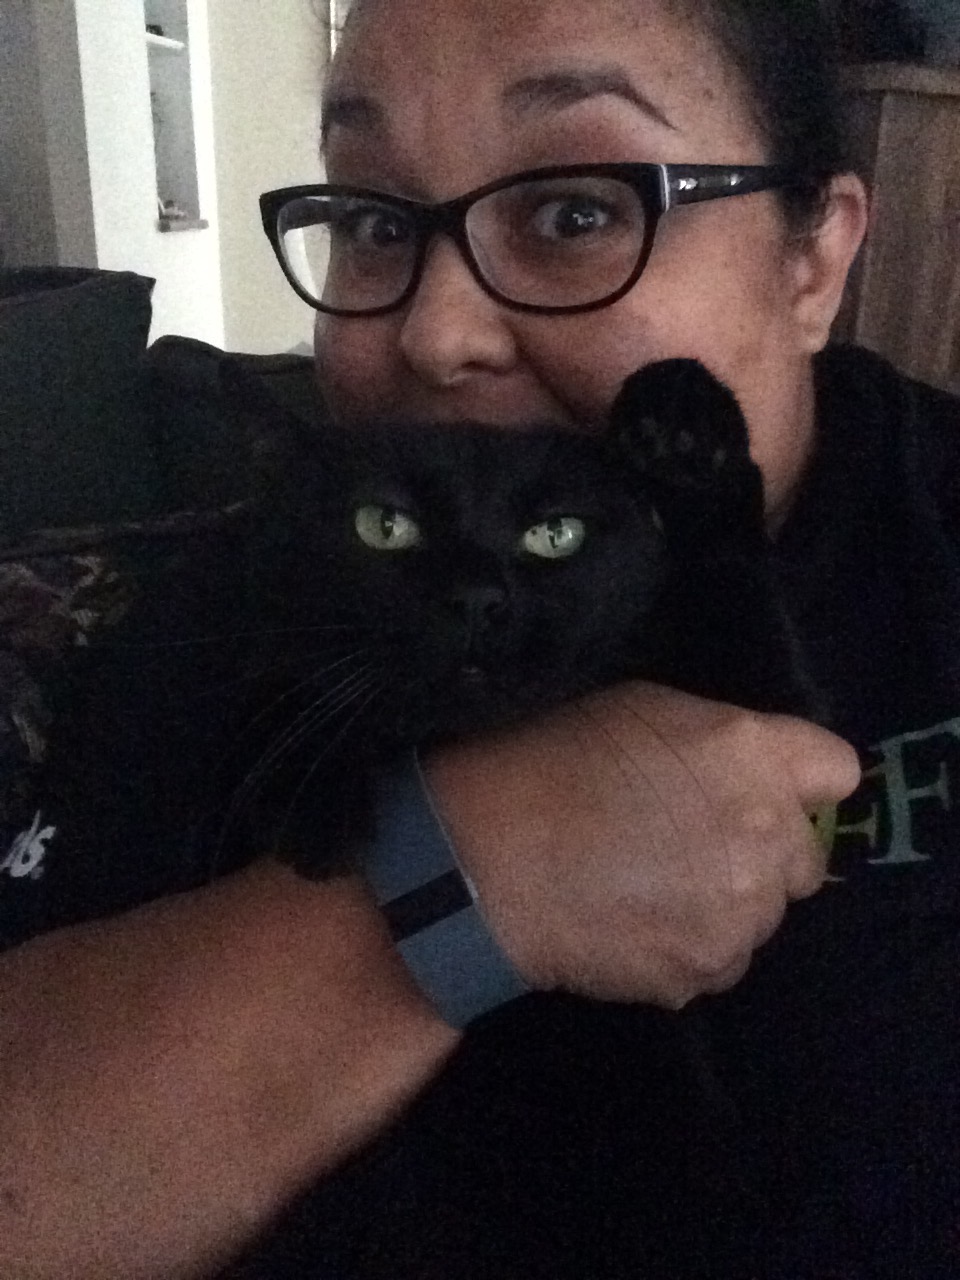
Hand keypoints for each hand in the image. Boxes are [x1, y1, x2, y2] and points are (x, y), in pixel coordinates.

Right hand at [424, 682, 859, 1007]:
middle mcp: (765, 835)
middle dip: (762, 852)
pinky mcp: (707, 971)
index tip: (758, 790)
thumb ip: (723, 741)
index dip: (797, 780)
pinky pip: (720, 960)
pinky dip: (688, 948)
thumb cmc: (551, 763)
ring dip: (723, 905)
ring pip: (762, 917)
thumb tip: (756, 775)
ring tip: (649, 889)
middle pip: (805, 858)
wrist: (485, 861)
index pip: (834, 769)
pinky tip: (633, 923)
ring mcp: (740, 913)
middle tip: (687, 845)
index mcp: (750, 755)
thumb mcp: (642, 710)